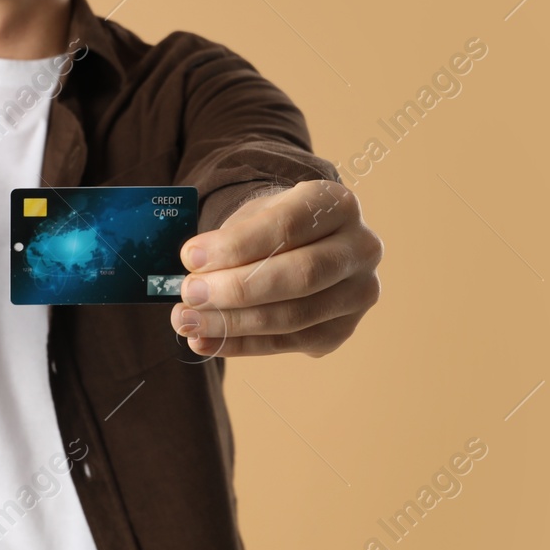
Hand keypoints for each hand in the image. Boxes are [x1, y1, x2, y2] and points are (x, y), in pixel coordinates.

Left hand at [169, 180, 381, 357]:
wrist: (305, 243)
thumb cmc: (272, 226)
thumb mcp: (254, 215)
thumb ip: (228, 242)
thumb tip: (191, 279)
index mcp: (337, 204)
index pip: (287, 227)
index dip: (235, 246)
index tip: (190, 257)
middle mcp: (361, 248)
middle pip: (300, 275)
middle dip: (236, 289)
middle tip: (189, 293)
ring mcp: (359, 293)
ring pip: (294, 317)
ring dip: (233, 323)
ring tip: (187, 321)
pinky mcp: (343, 330)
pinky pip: (288, 343)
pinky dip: (240, 345)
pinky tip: (204, 341)